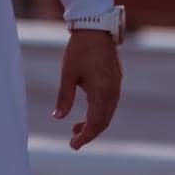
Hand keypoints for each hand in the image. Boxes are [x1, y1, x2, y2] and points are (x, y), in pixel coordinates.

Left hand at [51, 30, 121, 149]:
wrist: (96, 29)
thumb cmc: (79, 50)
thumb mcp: (67, 74)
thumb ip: (64, 98)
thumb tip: (57, 118)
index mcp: (102, 93)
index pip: (95, 123)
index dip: (85, 137)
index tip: (73, 145)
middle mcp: (113, 92)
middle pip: (104, 121)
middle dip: (89, 133)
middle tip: (73, 141)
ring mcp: (116, 87)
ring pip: (108, 113)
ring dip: (94, 123)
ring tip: (76, 128)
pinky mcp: (116, 81)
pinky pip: (110, 103)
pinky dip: (99, 112)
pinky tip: (87, 111)